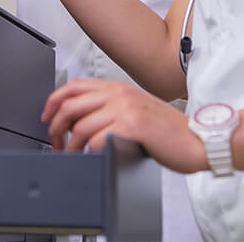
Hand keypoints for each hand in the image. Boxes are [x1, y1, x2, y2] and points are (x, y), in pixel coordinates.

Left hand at [42, 79, 206, 173]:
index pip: (75, 86)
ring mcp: (126, 108)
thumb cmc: (169, 131)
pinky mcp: (132, 126)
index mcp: (119, 88)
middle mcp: (120, 94)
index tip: (46, 117)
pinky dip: (88, 151)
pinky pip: (98, 138)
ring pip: (81, 125)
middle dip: (55, 127)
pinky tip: (90, 157)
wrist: (197, 140)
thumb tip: (81, 123)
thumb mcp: (137, 110)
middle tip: (55, 142)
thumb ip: (112, 109)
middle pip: (71, 105)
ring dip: (69, 145)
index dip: (54, 101)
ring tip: (71, 155)